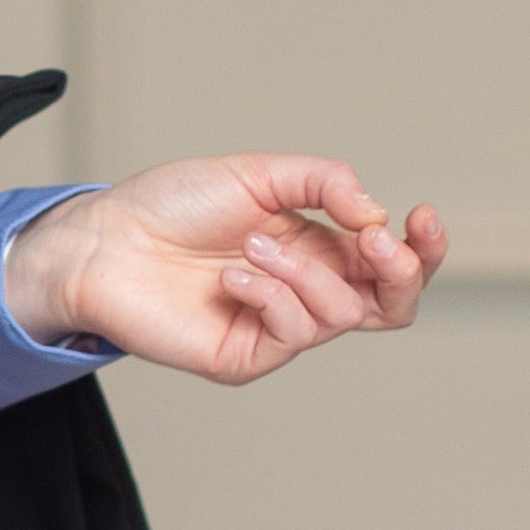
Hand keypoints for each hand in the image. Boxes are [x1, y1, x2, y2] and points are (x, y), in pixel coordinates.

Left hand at [5, 156, 445, 381]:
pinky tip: (232, 275)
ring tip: (252, 247)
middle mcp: (304, 291)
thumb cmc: (173, 205)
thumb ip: (324, 183)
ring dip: (304, 270)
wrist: (106, 240)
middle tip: (371, 241)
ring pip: (340, 313)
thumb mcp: (259, 174)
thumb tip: (375, 213)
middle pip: (391, 306)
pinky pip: (292, 332)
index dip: (422, 248)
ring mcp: (276, 328)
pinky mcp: (245, 356)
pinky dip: (271, 294)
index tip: (421, 216)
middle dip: (400, 272)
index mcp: (317, 248)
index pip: (391, 264)